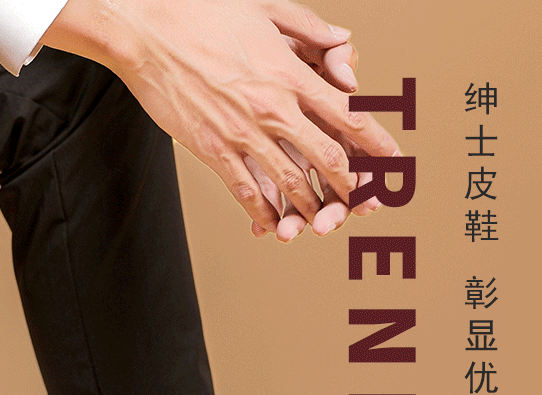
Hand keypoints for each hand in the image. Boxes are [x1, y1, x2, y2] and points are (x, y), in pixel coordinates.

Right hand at [45, 0, 400, 233]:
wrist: (146, 29)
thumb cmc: (201, 10)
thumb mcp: (264, 7)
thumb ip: (308, 29)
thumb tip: (342, 41)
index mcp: (290, 74)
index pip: (347, 116)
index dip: (377, 144)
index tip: (395, 163)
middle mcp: (272, 109)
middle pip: (328, 158)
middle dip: (353, 187)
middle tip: (368, 205)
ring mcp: (242, 133)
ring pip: (290, 184)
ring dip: (311, 208)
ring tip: (324, 223)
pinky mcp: (213, 150)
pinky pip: (245, 191)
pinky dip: (263, 213)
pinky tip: (274, 225)